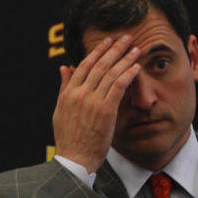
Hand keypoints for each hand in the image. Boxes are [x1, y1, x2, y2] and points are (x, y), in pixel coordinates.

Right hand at [52, 35, 141, 172]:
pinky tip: (137, 67)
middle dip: (114, 49)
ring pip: (110, 73)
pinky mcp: (105, 110)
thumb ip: (64, 87)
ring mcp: (92, 101)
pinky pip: (118, 87)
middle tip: (126, 38)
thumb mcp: (61, 110)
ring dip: (125, 59)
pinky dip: (128, 75)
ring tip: (136, 49)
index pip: (84, 65)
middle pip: (99, 65)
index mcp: (69, 92)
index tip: (108, 42)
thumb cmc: (69, 139)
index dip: (98, 52)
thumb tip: (64, 67)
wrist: (75, 159)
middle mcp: (80, 93)